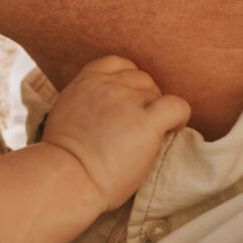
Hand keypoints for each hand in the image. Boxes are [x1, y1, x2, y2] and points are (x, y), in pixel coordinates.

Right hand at [42, 55, 190, 208]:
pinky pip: (177, 106)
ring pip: (157, 93)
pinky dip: (179, 116)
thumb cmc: (63, 160)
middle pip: (141, 79)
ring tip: (151, 135)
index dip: (129, 82)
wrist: (66, 178)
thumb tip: (102, 110)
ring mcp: (128, 101)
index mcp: (86, 82)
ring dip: (157, 110)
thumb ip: (85, 102)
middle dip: (144, 99)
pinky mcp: (146, 122)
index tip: (129, 103)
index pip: (119, 65)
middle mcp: (108, 85)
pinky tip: (172, 130)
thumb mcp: (64, 115)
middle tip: (139, 125)